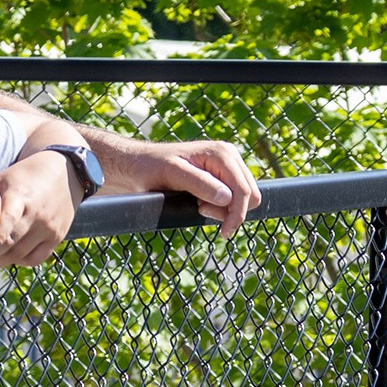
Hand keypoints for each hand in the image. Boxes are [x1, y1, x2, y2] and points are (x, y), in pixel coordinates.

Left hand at [0, 150, 77, 269]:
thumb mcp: (3, 178)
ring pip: (20, 255)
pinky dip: (19, 262)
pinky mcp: (58, 236)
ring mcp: (49, 227)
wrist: (65, 171)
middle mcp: (37, 214)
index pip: (6, 224)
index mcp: (20, 197)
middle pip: (10, 244)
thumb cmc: (25, 175)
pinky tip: (5, 260)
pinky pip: (36, 258)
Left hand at [101, 134, 257, 231]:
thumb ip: (198, 184)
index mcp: (221, 153)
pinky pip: (234, 199)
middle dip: (230, 210)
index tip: (223, 233)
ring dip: (224, 209)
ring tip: (197, 205)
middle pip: (251, 195)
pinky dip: (220, 207)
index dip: (236, 214)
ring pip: (244, 199)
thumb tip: (227, 198)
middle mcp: (229, 157)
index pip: (243, 191)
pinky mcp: (221, 177)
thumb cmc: (148, 167)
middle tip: (200, 209)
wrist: (135, 165)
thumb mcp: (171, 174)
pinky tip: (199, 203)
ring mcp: (227, 167)